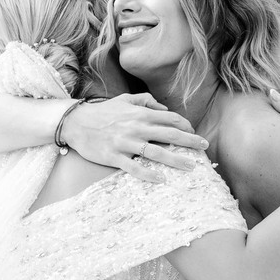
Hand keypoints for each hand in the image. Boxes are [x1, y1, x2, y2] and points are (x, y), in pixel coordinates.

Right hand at [62, 93, 208, 181]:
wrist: (75, 122)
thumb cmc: (101, 112)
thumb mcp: (123, 100)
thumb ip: (144, 100)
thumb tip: (163, 108)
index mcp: (140, 113)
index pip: (170, 119)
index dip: (186, 126)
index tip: (194, 134)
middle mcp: (136, 127)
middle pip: (170, 135)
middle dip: (190, 141)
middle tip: (204, 148)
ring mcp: (125, 143)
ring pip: (156, 153)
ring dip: (176, 160)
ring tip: (191, 166)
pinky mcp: (114, 157)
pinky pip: (134, 167)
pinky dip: (148, 174)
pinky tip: (161, 179)